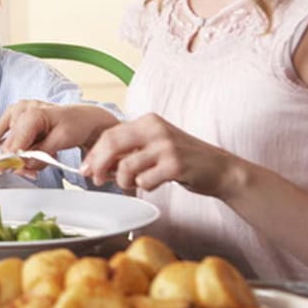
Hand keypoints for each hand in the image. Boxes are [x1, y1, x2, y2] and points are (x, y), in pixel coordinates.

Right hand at [0, 101, 119, 172]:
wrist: (83, 117)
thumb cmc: (76, 124)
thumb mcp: (61, 141)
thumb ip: (40, 154)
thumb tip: (22, 165)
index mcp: (35, 113)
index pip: (17, 140)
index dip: (14, 159)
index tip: (14, 171)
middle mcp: (24, 108)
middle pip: (11, 142)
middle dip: (20, 160)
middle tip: (32, 173)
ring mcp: (20, 109)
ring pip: (9, 138)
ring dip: (20, 153)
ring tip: (39, 156)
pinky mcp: (17, 112)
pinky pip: (3, 126)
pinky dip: (2, 138)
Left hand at [82, 113, 239, 195]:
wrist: (221, 169)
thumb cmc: (183, 159)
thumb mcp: (154, 146)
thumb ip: (129, 150)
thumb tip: (96, 165)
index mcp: (147, 121)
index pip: (109, 134)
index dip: (93, 153)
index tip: (86, 169)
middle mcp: (155, 129)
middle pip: (112, 145)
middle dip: (99, 166)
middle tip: (97, 180)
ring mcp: (166, 146)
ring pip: (126, 166)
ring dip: (123, 181)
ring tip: (133, 184)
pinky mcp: (176, 164)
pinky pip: (145, 180)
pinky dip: (144, 187)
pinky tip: (154, 184)